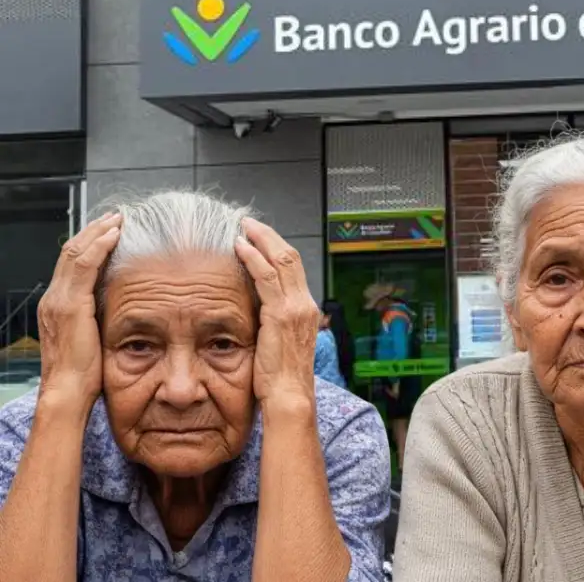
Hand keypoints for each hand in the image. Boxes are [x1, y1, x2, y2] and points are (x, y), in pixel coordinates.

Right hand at [36, 212, 121, 403]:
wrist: (68, 391)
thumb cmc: (84, 373)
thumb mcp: (91, 336)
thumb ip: (98, 317)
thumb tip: (120, 303)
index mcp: (58, 304)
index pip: (71, 262)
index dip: (89, 243)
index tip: (109, 229)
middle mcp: (54, 297)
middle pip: (71, 250)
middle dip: (93, 230)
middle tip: (115, 216)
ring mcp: (59, 299)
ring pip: (76, 251)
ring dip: (98, 232)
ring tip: (118, 218)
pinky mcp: (71, 304)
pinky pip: (84, 264)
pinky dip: (99, 245)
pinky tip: (115, 234)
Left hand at [235, 217, 319, 404]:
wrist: (289, 398)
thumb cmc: (281, 381)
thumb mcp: (281, 346)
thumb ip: (274, 326)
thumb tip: (258, 314)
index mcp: (306, 311)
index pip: (293, 269)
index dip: (276, 249)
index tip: (259, 237)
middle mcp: (305, 305)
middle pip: (290, 257)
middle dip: (269, 236)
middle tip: (249, 223)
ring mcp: (295, 308)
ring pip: (280, 260)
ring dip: (260, 240)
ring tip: (243, 228)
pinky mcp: (280, 314)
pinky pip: (265, 276)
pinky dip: (253, 257)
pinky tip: (239, 246)